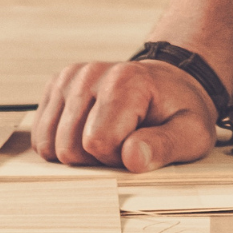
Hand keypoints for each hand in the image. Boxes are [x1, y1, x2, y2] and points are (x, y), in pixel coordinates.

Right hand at [30, 58, 219, 172]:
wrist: (168, 84)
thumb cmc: (178, 112)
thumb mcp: (191, 134)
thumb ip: (164, 146)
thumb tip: (132, 158)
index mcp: (125, 81)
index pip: (96, 143)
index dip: (116, 158)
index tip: (137, 145)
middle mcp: (90, 73)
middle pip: (68, 147)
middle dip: (95, 159)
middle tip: (123, 143)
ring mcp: (69, 78)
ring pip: (49, 145)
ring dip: (78, 153)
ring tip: (107, 137)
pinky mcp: (55, 86)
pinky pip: (40, 137)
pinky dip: (62, 144)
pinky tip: (87, 133)